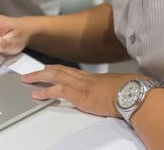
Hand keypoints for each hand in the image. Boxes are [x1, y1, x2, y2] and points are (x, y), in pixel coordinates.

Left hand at [21, 65, 144, 117]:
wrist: (136, 93)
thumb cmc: (134, 92)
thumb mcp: (122, 88)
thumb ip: (115, 90)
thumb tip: (119, 93)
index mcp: (97, 78)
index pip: (74, 71)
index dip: (61, 69)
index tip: (51, 68)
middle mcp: (87, 79)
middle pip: (62, 70)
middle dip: (46, 70)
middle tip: (33, 71)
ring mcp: (83, 85)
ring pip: (56, 76)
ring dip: (40, 77)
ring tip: (28, 79)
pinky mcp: (81, 95)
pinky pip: (59, 90)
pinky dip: (46, 91)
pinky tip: (37, 94)